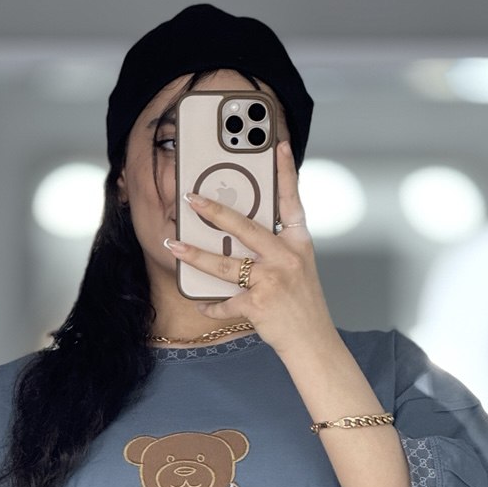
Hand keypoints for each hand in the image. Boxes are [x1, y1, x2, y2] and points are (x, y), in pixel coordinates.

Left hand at [163, 140, 336, 357]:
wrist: (313, 342)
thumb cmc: (303, 305)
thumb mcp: (298, 268)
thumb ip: (276, 248)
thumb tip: (240, 234)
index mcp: (298, 243)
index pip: (292, 201)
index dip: (285, 172)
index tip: (279, 144)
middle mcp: (286, 257)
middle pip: (245, 227)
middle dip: (214, 211)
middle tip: (191, 199)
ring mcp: (272, 280)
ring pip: (225, 264)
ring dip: (195, 256)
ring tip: (174, 246)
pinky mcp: (258, 304)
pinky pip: (226, 302)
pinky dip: (213, 305)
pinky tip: (203, 304)